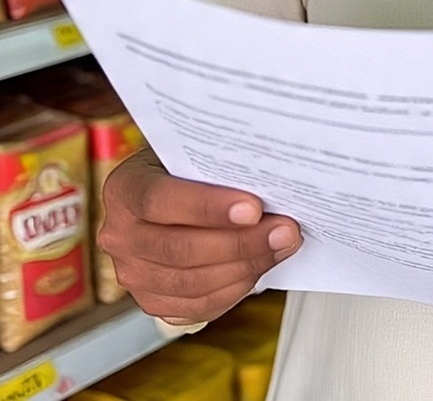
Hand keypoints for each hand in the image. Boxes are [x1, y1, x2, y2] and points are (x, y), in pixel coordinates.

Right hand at [98, 149, 301, 324]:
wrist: (176, 195)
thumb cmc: (190, 172)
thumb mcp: (196, 155)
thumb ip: (220, 168)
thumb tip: (272, 184)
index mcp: (124, 190)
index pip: (159, 201)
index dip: (207, 207)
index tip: (253, 208)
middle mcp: (120, 235)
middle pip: (179, 249)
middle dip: (241, 242)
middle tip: (284, 230)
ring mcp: (133, 274)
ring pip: (192, 282)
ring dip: (246, 265)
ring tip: (282, 245)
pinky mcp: (155, 302)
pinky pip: (199, 305)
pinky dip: (237, 288)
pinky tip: (262, 266)